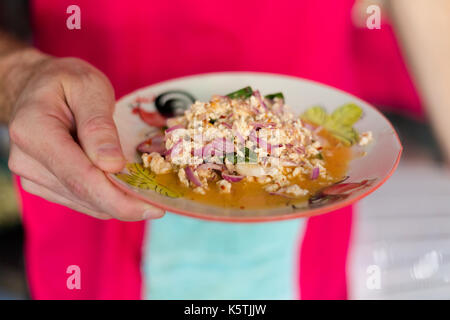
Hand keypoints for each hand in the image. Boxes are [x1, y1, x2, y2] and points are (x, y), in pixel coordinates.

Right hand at [7, 53, 163, 219]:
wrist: (38, 86)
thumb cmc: (66, 82)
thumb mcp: (89, 88)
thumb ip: (98, 125)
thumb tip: (112, 165)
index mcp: (34, 131)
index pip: (80, 177)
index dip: (117, 199)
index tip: (152, 208)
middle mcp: (27, 160)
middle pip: (83, 194)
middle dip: (124, 204)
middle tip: (159, 205)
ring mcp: (32, 176)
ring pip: (84, 202)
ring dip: (117, 202)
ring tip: (145, 192)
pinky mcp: (43, 184)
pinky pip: (80, 200)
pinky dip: (105, 198)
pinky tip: (125, 188)